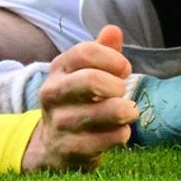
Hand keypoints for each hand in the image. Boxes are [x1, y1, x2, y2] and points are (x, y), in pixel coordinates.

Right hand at [21, 24, 136, 172]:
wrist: (52, 146)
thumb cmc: (77, 101)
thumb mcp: (84, 72)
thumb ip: (101, 50)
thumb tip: (113, 30)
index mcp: (58, 69)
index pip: (85, 51)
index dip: (112, 58)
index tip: (124, 69)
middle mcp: (53, 93)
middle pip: (91, 80)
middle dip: (117, 86)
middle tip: (123, 92)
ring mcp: (60, 123)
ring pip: (104, 112)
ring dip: (125, 111)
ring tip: (128, 112)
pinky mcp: (70, 149)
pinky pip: (108, 139)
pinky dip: (121, 134)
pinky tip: (119, 132)